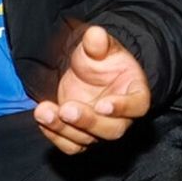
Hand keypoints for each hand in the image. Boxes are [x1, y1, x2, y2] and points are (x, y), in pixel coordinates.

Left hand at [32, 25, 151, 154]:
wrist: (88, 73)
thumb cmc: (102, 60)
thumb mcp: (100, 47)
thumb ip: (99, 43)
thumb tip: (95, 34)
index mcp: (136, 93)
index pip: (137, 105)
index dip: (123, 107)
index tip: (103, 104)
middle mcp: (122, 118)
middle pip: (112, 129)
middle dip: (88, 121)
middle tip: (67, 108)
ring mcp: (101, 130)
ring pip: (88, 140)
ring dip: (63, 128)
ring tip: (44, 111)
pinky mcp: (82, 137)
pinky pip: (71, 146)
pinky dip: (55, 135)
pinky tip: (44, 118)